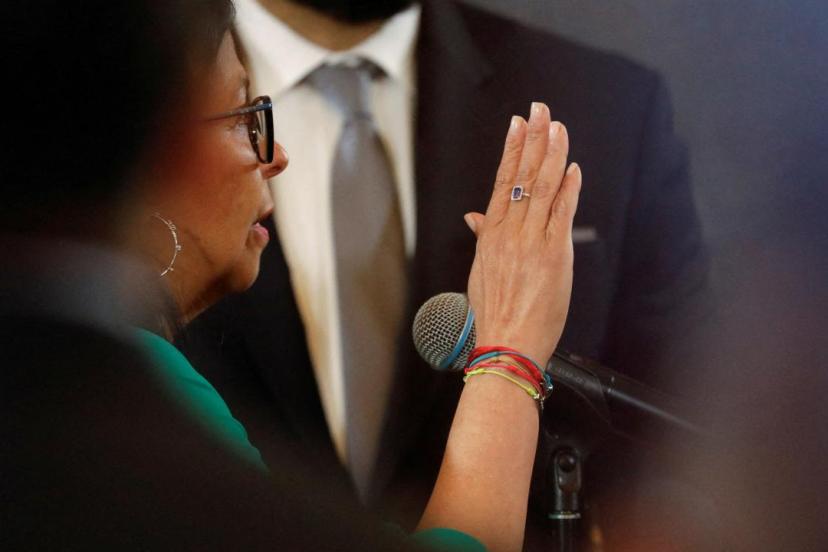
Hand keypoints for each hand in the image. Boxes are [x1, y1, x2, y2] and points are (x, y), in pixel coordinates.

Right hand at [464, 102, 581, 365]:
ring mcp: (531, 242)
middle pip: (522, 176)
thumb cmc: (494, 312)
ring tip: (558, 128)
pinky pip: (562, 214)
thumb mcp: (481, 271)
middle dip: (533, 139)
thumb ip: (483, 237)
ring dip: (552, 154)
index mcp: (490, 235)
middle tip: (541, 110)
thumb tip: (474, 217)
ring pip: (541, 188)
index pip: (500, 181)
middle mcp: (509, 233)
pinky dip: (569, 189)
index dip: (511, 149)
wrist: (506, 344)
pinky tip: (573, 169)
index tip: (518, 124)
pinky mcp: (554, 256)